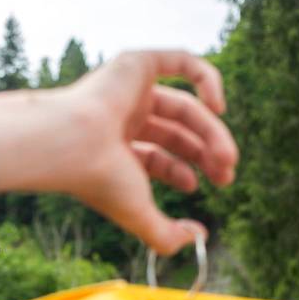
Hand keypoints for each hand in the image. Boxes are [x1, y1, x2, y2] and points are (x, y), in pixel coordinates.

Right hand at [0, 50, 237, 254]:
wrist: (71, 142)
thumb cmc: (97, 179)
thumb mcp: (138, 214)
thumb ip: (166, 236)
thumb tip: (198, 238)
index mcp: (116, 148)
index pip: (159, 156)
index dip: (186, 171)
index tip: (203, 187)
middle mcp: (122, 116)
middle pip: (178, 132)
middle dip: (206, 153)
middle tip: (227, 173)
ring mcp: (130, 88)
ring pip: (186, 105)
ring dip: (213, 130)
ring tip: (227, 156)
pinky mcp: (137, 63)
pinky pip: (182, 62)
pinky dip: (207, 79)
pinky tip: (219, 107)